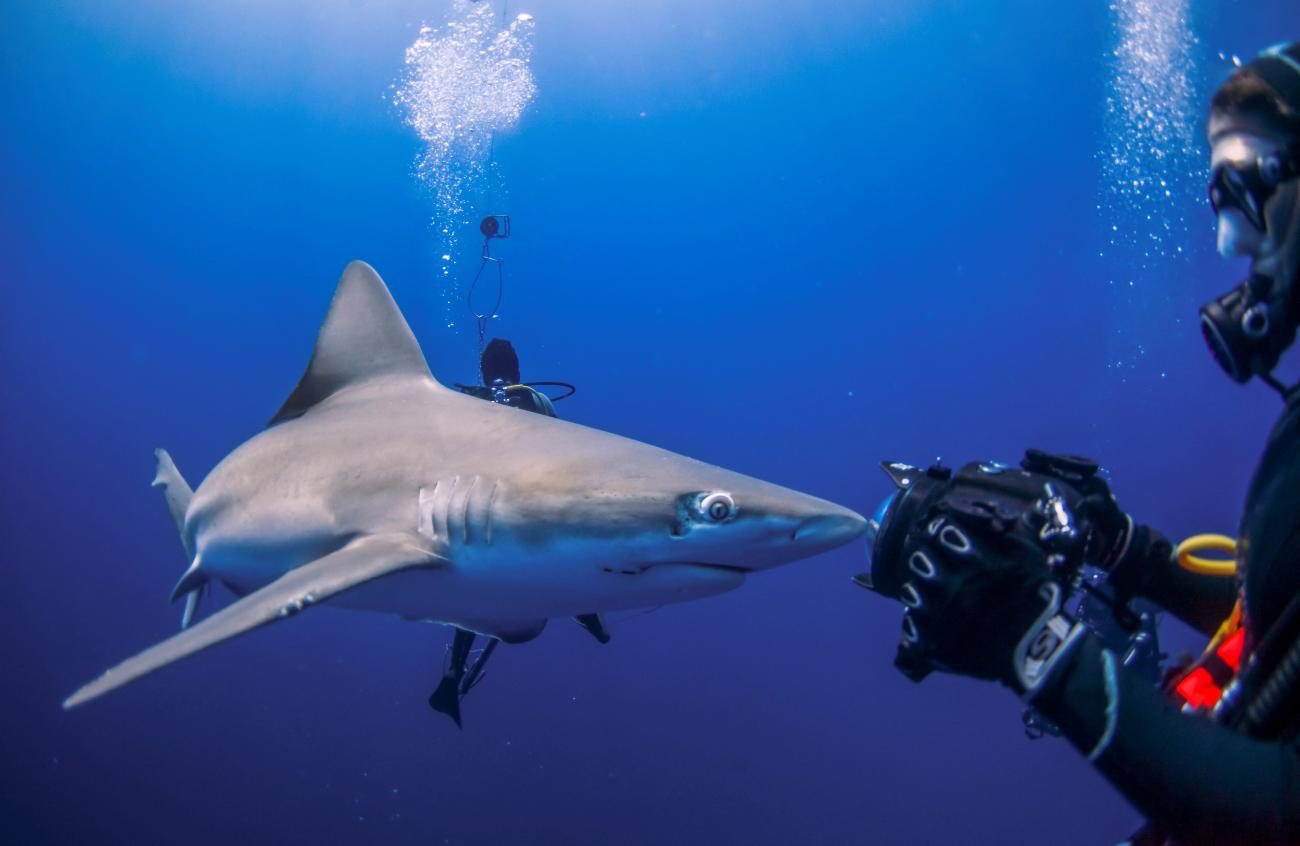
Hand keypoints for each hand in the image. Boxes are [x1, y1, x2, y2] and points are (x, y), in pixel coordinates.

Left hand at [892, 505, 1080, 696]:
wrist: (1036, 649)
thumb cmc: (1035, 598)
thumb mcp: (1031, 557)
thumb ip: (1015, 530)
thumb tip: (1006, 514)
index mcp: (973, 558)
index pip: (940, 530)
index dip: (943, 532)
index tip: (949, 539)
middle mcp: (950, 583)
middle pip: (919, 557)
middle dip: (930, 559)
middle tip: (942, 567)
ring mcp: (937, 613)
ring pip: (910, 589)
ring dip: (922, 588)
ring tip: (938, 594)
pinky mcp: (930, 640)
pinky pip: (910, 623)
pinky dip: (919, 621)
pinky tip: (935, 619)